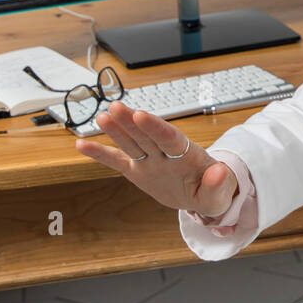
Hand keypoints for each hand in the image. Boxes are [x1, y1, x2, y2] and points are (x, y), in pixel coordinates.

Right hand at [76, 101, 238, 217]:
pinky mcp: (138, 170)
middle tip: (116, 107)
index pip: (169, 139)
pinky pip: (117, 161)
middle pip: (146, 136)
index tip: (141, 114)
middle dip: (131, 122)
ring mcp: (150, 161)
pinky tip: (82, 145)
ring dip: (116, 131)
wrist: (203, 194)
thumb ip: (218, 184)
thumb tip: (220, 172)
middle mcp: (165, 155)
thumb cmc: (214, 192)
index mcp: (186, 156)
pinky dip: (100, 154)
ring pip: (131, 143)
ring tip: (101, 117)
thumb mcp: (220, 195)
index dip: (156, 127)